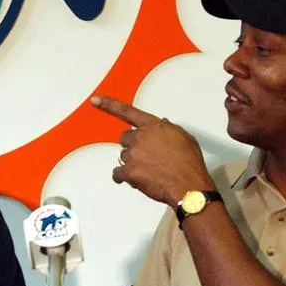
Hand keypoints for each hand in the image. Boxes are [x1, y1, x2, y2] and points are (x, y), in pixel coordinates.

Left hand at [91, 95, 214, 205]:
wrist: (189, 185)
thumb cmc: (189, 163)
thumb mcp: (184, 137)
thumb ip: (168, 129)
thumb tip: (162, 125)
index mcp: (153, 126)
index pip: (128, 111)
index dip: (109, 105)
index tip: (96, 100)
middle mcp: (140, 137)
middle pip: (125, 139)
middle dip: (133, 147)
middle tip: (147, 157)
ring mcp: (133, 154)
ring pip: (124, 157)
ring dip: (133, 164)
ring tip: (151, 171)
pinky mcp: (129, 171)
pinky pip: (118, 173)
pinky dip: (123, 178)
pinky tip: (136, 180)